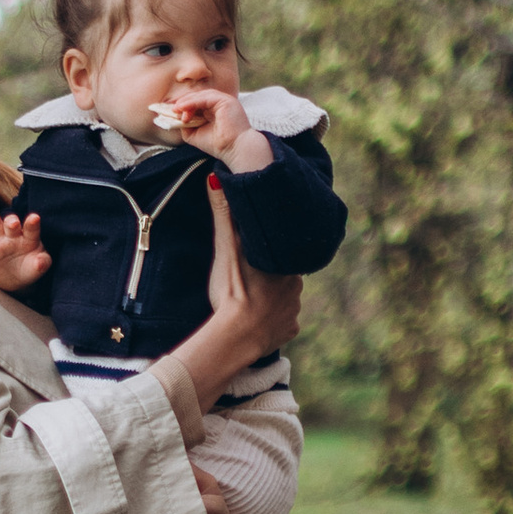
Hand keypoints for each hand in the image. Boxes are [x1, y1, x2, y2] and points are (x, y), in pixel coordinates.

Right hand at [0, 201, 49, 292]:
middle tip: (12, 223)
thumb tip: (41, 262)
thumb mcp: (38, 268)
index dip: (32, 224)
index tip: (34, 218)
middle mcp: (14, 236)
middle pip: (11, 224)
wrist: (15, 280)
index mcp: (29, 238)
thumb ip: (43, 263)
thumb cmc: (30, 269)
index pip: (31, 229)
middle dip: (11, 222)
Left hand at [153, 87, 271, 172]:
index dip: (182, 105)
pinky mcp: (225, 100)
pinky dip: (192, 102)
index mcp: (215, 109)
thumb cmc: (218, 145)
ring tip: (175, 110)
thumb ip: (185, 125)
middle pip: (196, 97)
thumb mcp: (195, 134)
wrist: (234, 150)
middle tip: (168, 109)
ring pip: (200, 95)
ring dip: (185, 102)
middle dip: (181, 102)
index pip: (196, 102)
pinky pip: (205, 97)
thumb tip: (173, 119)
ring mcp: (223, 100)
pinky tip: (182, 108)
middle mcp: (220, 103)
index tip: (168, 111)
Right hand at [202, 187, 300, 357]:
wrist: (235, 337)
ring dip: (272, 299)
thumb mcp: (225, 248)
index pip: (281, 252)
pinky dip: (272, 322)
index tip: (255, 256)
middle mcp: (297, 286)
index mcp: (285, 262)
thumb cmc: (231, 290)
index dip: (268, 252)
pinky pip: (283, 324)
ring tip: (250, 300)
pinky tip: (256, 320)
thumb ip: (222, 213)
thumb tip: (216, 177)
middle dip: (271, 275)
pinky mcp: (288, 332)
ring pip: (286, 299)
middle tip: (249, 278)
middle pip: (285, 275)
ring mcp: (294, 311)